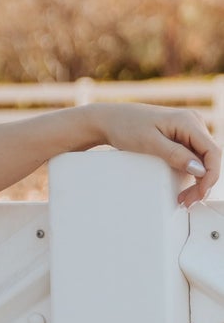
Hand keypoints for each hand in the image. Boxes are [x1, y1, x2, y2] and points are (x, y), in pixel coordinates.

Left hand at [89, 100, 220, 207]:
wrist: (110, 121)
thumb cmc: (126, 127)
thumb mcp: (150, 144)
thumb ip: (175, 155)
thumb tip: (199, 169)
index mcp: (188, 121)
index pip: (212, 151)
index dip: (211, 175)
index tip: (200, 192)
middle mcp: (193, 123)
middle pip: (209, 158)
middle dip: (202, 182)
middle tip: (188, 201)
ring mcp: (188, 130)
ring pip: (202, 159)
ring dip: (197, 180)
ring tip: (184, 199)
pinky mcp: (180, 137)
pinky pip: (192, 157)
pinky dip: (189, 173)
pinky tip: (183, 187)